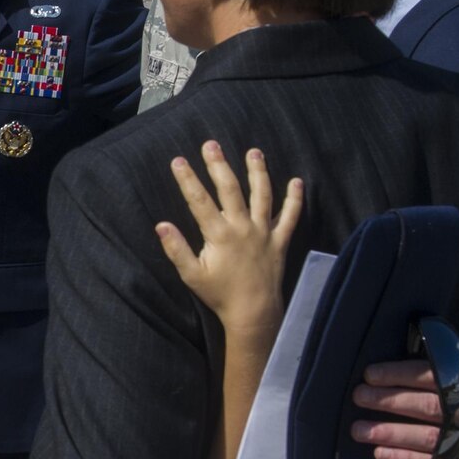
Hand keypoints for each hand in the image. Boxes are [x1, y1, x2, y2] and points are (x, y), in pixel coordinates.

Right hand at [154, 142, 303, 334]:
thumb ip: (177, 249)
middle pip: (230, 189)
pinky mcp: (279, 241)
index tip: (178, 160)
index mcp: (219, 235)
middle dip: (219, 165)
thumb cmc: (220, 295)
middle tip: (211, 144)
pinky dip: (295, 200)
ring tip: (254, 152)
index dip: (187, 179)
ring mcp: (263, 233)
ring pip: (262, 195)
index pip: (199, 200)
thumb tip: (161, 225)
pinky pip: (290, 217)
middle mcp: (243, 228)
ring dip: (258, 172)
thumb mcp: (192, 275)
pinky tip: (297, 182)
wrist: (254, 314)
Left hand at [351, 359, 458, 458]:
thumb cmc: (445, 406)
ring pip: (428, 437)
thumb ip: (417, 378)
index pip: (432, 376)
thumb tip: (374, 372)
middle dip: (391, 401)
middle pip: (429, 406)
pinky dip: (403, 458)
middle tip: (359, 397)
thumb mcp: (441, 386)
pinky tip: (379, 453)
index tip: (369, 375)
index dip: (399, 374)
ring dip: (391, 432)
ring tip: (359, 430)